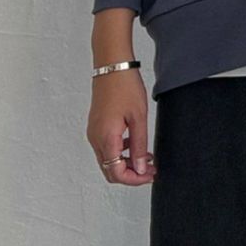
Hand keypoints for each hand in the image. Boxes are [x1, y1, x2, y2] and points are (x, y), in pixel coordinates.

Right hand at [88, 69, 155, 185]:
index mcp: (106, 138)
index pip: (116, 173)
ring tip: (148, 158)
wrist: (112, 66)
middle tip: (151, 170)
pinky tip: (137, 146)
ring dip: (127, 164)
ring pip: (108, 161)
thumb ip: (140, 146)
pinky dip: (121, 153)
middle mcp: (95, 138)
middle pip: (110, 170)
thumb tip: (141, 169)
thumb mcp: (139, 118)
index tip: (150, 175)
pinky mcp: (96, 127)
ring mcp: (94, 133)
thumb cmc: (125, 86)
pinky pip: (107, 149)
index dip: (134, 179)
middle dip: (131, 174)